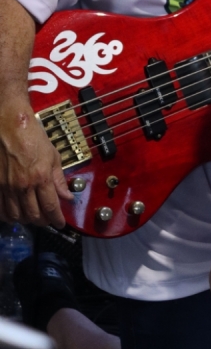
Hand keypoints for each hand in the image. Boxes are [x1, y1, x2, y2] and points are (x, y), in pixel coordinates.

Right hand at [0, 100, 72, 226]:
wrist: (10, 124)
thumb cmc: (33, 136)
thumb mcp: (53, 155)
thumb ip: (59, 179)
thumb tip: (67, 196)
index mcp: (41, 177)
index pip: (50, 207)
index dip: (56, 219)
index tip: (60, 223)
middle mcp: (23, 185)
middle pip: (33, 215)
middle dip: (43, 221)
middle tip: (48, 219)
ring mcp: (7, 186)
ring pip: (16, 215)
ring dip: (26, 220)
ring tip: (32, 216)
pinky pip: (0, 208)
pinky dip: (8, 215)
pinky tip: (14, 213)